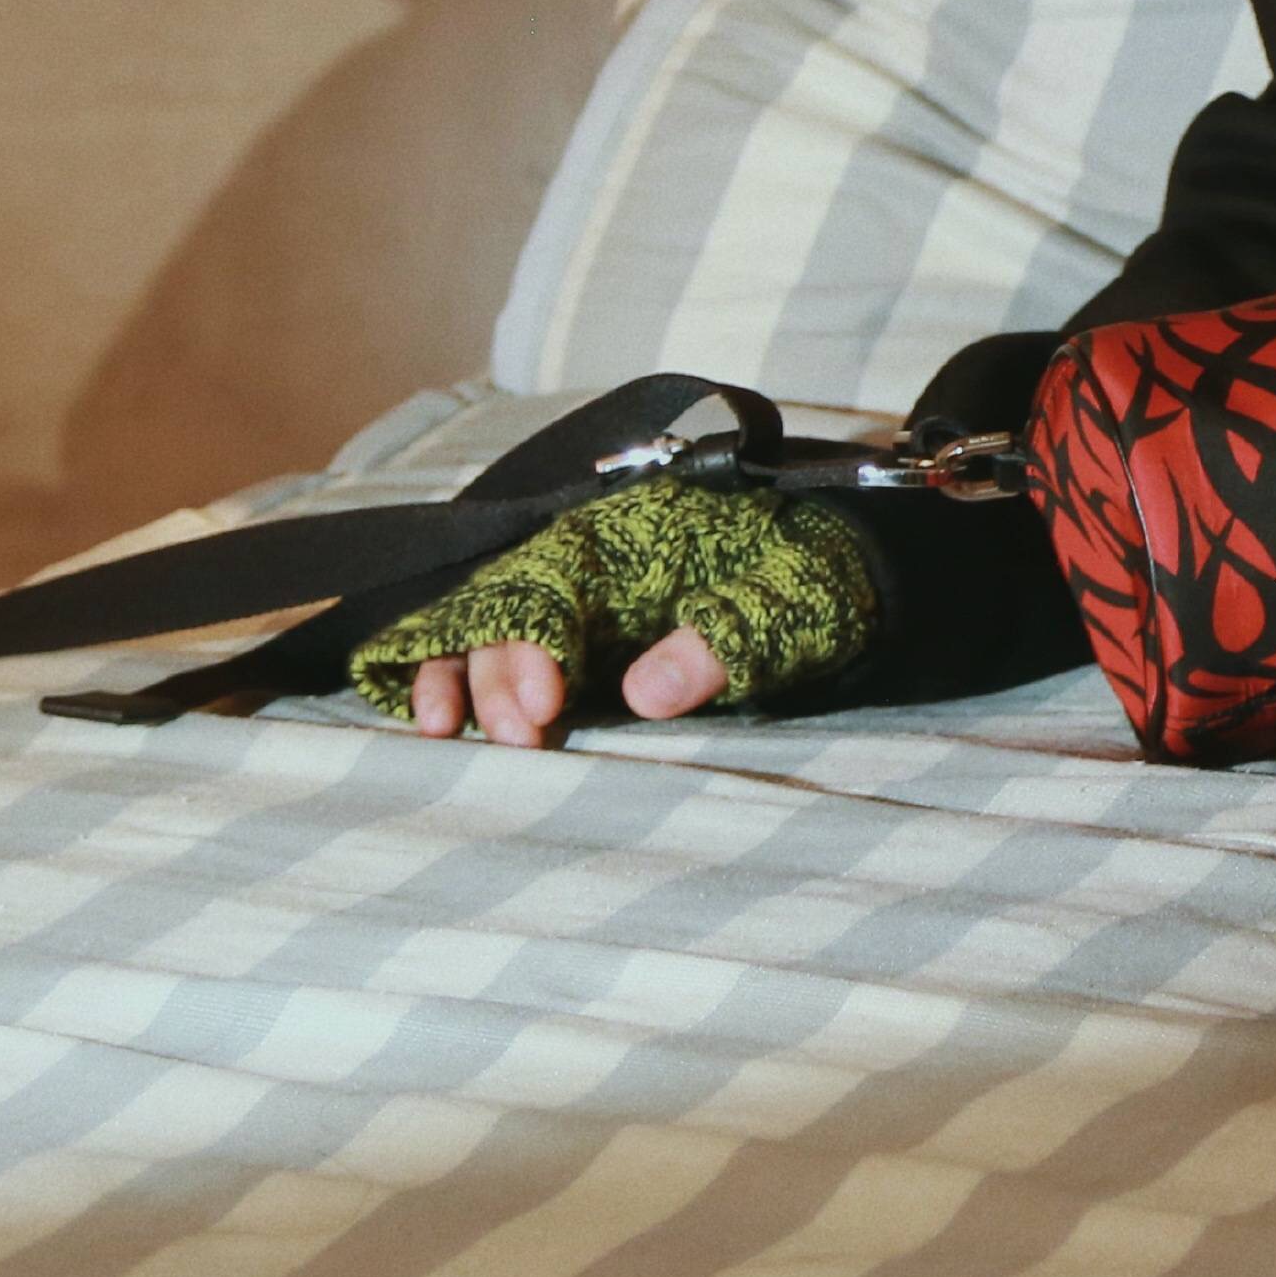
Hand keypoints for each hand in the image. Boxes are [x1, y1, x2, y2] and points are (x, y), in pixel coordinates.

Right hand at [348, 479, 876, 738]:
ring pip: (487, 622)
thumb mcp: (790, 600)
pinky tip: (431, 715)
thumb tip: (644, 696)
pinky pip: (497, 642)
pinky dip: (455, 671)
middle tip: (523, 742)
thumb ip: (722, 640)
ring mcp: (577, 594)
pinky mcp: (577, 633)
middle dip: (498, 676)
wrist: (844, 560)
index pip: (553, 582)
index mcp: (635, 534)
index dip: (534, 645)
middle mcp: (590, 557)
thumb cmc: (817, 574)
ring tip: (440, 730)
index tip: (546, 709)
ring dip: (456, 673)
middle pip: (510, 606)